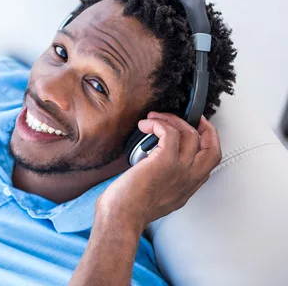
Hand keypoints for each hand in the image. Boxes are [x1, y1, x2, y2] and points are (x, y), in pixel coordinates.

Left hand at [96, 112, 221, 232]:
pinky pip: (170, 133)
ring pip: (191, 135)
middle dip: (204, 127)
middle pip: (212, 147)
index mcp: (188, 187)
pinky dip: (159, 124)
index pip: (209, 161)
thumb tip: (153, 160)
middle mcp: (189, 179)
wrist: (122, 217)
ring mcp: (180, 170)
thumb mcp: (158, 197)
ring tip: (154, 118)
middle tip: (189, 116)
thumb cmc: (130, 208)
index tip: (195, 129)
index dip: (206, 142)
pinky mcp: (165, 162)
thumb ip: (165, 181)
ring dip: (172, 120)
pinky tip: (145, 125)